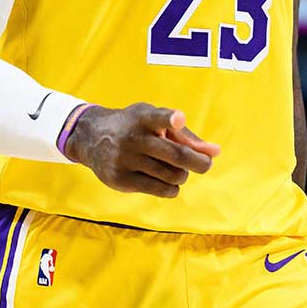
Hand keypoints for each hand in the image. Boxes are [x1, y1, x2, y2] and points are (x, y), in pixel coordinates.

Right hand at [63, 103, 220, 197]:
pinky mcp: (121, 180)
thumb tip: (215, 152)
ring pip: (172, 175)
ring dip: (182, 175)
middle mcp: (133, 138)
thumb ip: (185, 134)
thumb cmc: (134, 126)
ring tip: (177, 170)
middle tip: (206, 165)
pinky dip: (172, 188)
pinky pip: (160, 190)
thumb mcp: (154, 119)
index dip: (170, 119)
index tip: (178, 119)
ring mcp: (125, 160)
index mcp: (144, 117)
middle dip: (199, 163)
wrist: (92, 138)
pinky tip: (169, 183)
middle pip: (177, 155)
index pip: (157, 117)